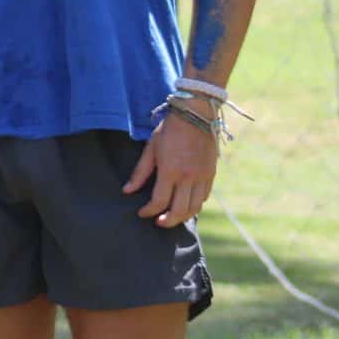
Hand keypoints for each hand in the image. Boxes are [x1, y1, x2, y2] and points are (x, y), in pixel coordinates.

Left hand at [124, 107, 219, 228]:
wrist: (195, 115)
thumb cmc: (169, 130)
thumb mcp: (150, 149)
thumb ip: (140, 172)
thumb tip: (127, 190)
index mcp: (170, 171)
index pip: (159, 201)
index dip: (149, 211)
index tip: (142, 213)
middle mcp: (188, 177)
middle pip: (179, 210)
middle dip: (167, 221)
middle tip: (158, 222)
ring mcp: (202, 177)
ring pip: (195, 207)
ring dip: (183, 216)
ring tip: (171, 217)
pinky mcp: (211, 174)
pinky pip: (204, 196)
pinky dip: (195, 205)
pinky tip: (186, 204)